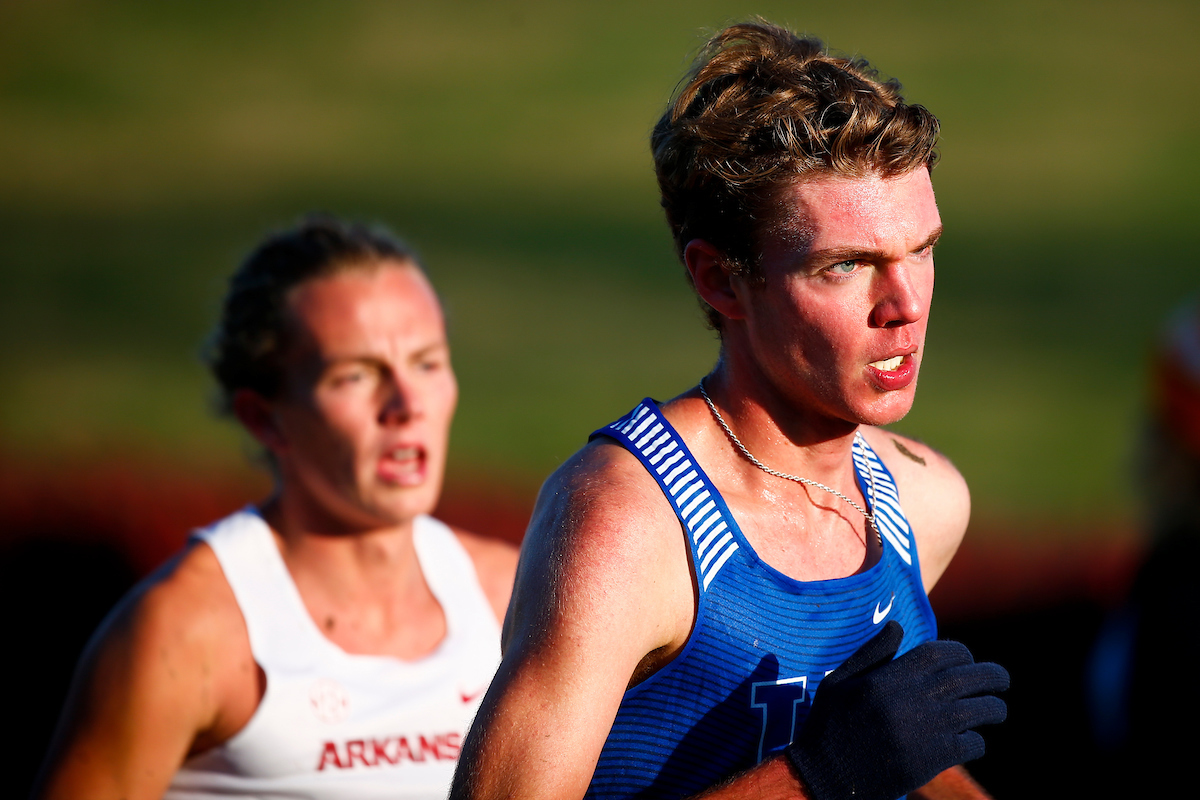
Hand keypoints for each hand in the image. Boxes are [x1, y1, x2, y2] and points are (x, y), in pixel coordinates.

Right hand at [786, 621, 1007, 799]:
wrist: (826, 775)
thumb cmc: (830, 725)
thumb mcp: (840, 681)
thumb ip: (871, 653)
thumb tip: (898, 626)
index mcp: (890, 677)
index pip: (940, 653)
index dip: (960, 653)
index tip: (967, 659)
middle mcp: (912, 699)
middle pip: (967, 678)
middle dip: (992, 676)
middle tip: (1002, 680)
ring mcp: (925, 729)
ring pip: (978, 711)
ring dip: (994, 708)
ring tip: (997, 710)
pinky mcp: (933, 759)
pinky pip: (971, 744)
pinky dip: (977, 741)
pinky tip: (970, 741)